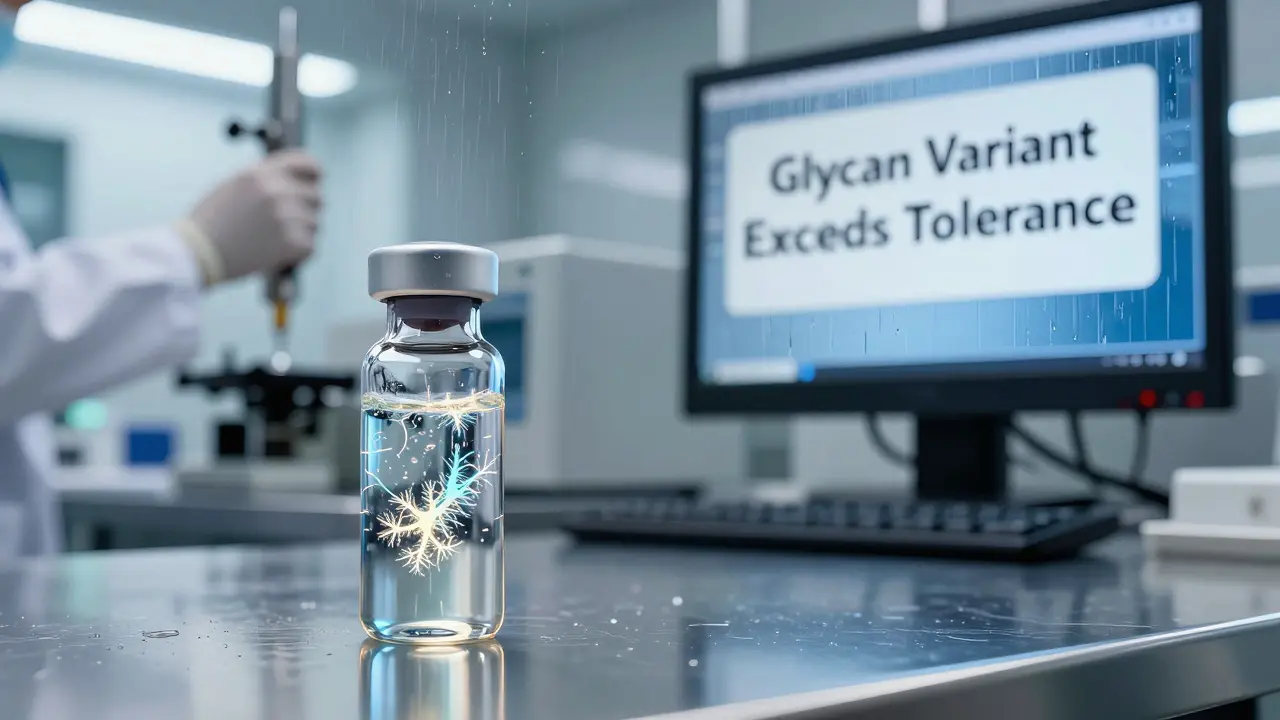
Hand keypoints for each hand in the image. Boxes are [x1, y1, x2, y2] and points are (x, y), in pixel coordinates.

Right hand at [178, 150, 322, 285]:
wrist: (195, 253)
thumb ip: (265, 179)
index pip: (306, 163)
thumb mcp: (234, 186)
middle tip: (285, 223)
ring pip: (314, 223)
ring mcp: (286, 216)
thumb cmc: (211, 223)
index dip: (314, 173)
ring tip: (271, 240)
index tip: (315, 180)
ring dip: (300, 233)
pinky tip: (276, 254)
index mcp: (261, 173)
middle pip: (316, 196)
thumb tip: (296, 181)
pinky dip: (297, 253)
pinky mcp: (292, 242)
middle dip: (305, 209)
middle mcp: (276, 190)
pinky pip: (310, 246)